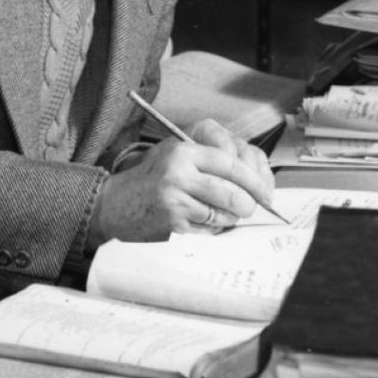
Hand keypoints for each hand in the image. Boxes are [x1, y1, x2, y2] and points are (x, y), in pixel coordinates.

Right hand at [88, 122, 274, 244]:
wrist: (114, 203)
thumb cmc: (151, 176)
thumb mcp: (176, 150)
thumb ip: (212, 153)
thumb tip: (254, 171)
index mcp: (184, 150)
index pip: (231, 161)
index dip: (254, 177)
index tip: (263, 188)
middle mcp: (179, 172)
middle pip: (232, 189)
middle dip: (250, 201)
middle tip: (253, 206)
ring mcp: (176, 199)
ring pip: (223, 211)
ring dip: (233, 216)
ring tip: (231, 213)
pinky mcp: (173, 222)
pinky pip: (210, 227)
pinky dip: (216, 227)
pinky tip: (210, 221)